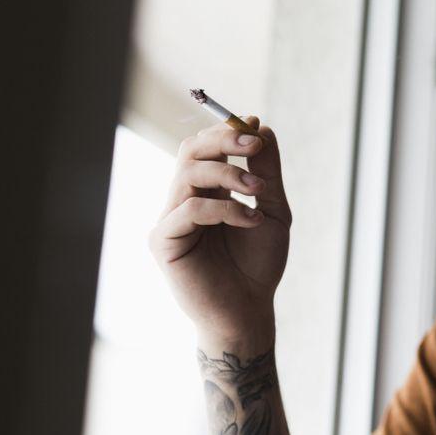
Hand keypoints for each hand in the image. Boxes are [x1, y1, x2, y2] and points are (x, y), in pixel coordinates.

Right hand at [149, 116, 288, 352]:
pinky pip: (190, 210)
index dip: (226, 131)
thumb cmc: (258, 264)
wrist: (250, 309)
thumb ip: (265, 171)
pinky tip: (250, 221)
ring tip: (258, 191)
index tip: (255, 126)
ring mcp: (170, 219)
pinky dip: (225, 209)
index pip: (204, 147)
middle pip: (190, 151)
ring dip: (228, 174)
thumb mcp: (272, 209)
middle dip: (223, 140)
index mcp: (205, 191)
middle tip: (254, 144)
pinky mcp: (163, 241)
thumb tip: (259, 125)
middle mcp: (183, 200)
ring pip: (188, 174)